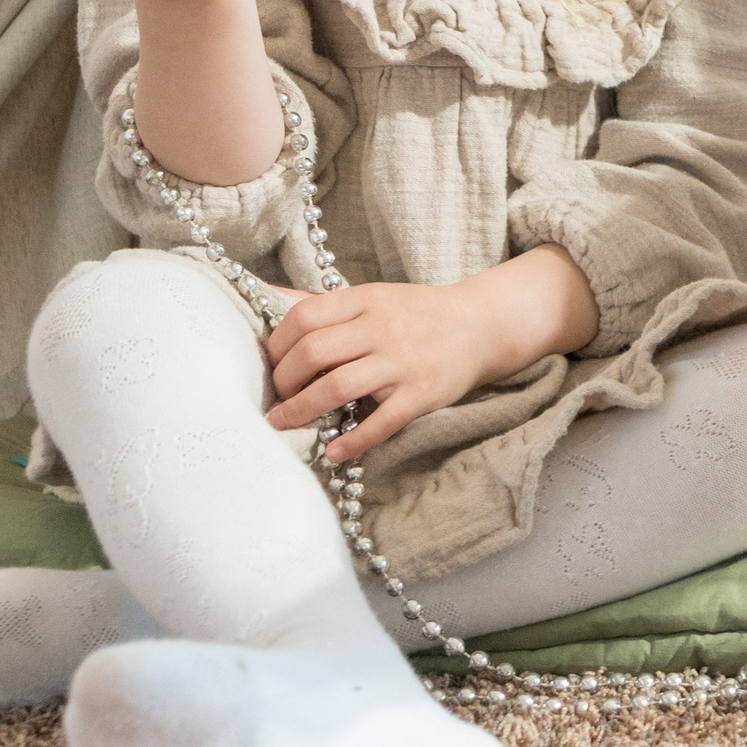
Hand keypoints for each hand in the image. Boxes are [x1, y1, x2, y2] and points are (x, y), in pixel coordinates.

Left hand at [265, 280, 501, 461]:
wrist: (481, 325)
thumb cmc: (415, 314)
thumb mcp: (370, 297)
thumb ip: (320, 302)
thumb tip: (265, 293)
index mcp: (366, 300)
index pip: (303, 317)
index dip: (278, 345)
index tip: (273, 364)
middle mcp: (382, 328)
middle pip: (313, 353)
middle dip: (283, 381)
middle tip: (278, 397)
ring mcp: (403, 362)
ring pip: (337, 388)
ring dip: (302, 411)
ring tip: (285, 423)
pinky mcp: (422, 394)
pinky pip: (381, 423)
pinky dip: (352, 442)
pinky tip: (333, 452)